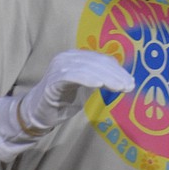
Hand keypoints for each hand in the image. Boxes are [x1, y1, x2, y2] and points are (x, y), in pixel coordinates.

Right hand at [0, 49, 134, 161]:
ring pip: (87, 68)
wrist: (37, 113)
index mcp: (76, 57)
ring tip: (120, 87)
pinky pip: (72, 76)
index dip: (117, 70)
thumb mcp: (85, 88)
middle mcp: (67, 58)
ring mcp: (59, 67)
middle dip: (115, 74)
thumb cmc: (63, 100)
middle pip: (96, 62)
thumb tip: (124, 79)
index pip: (101, 59)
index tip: (130, 82)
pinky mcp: (53, 80)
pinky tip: (99, 84)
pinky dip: (86, 78)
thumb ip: (100, 79)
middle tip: (129, 86)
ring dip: (106, 77)